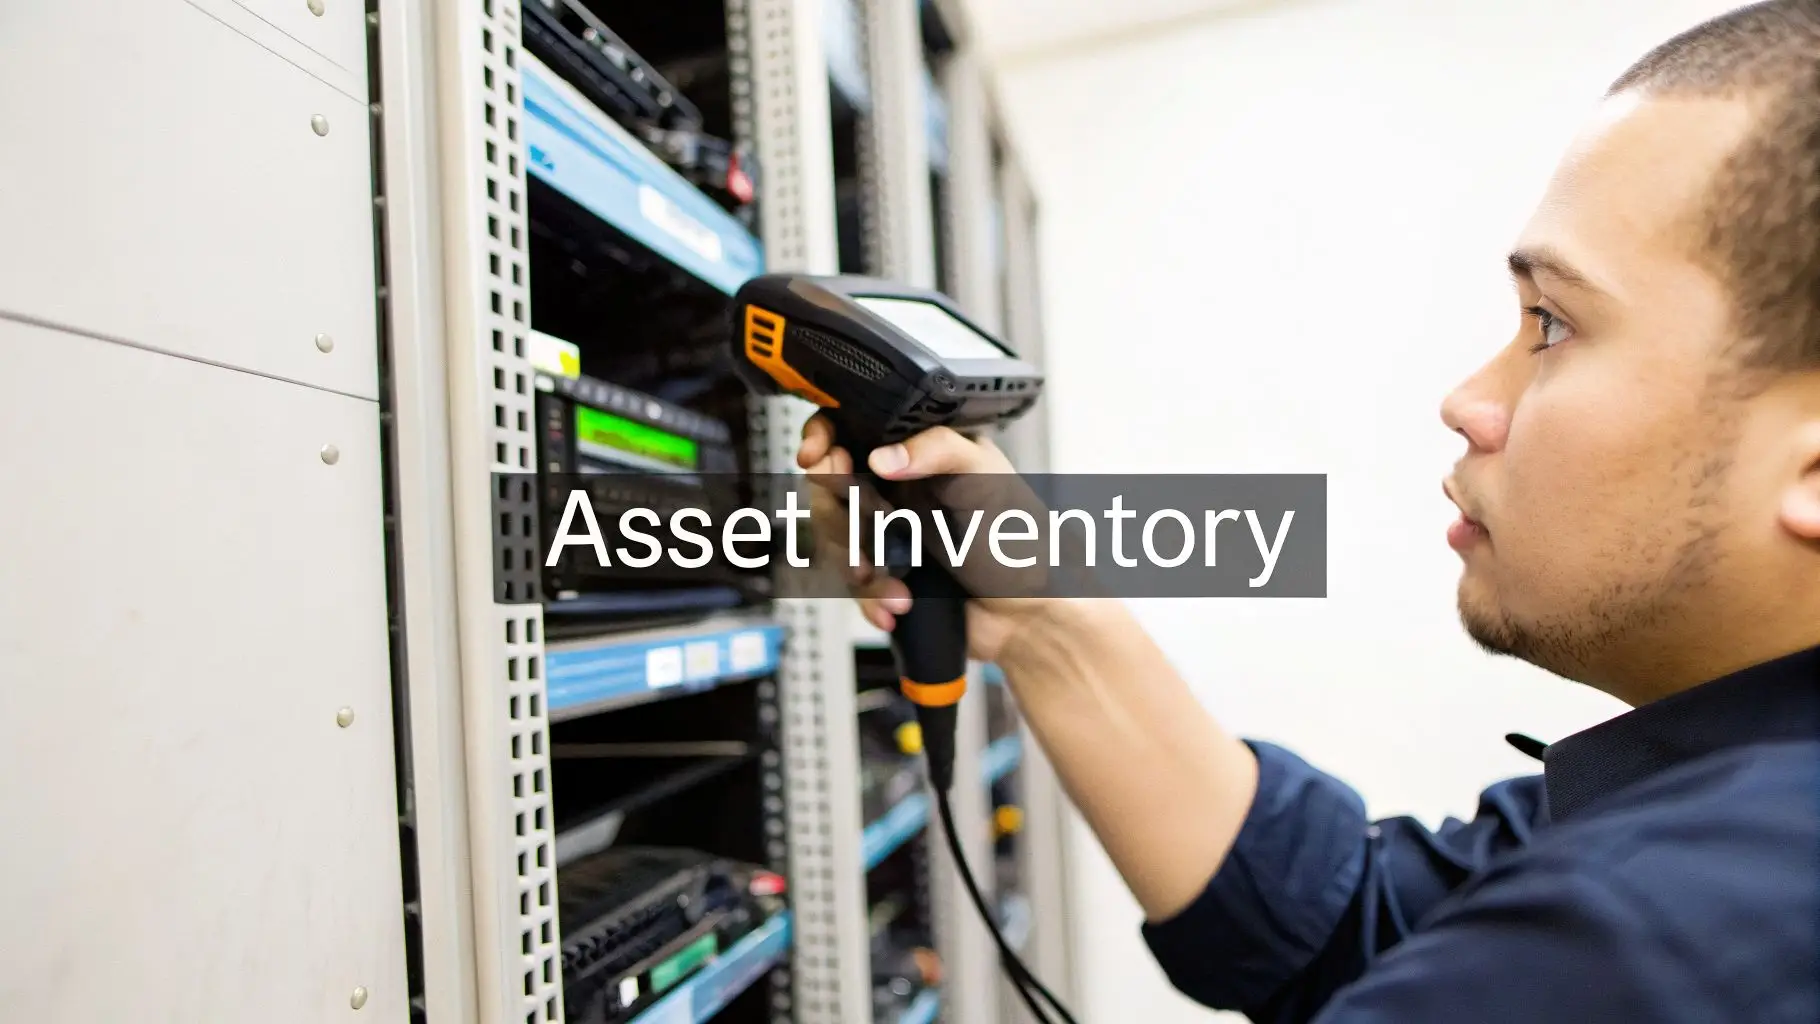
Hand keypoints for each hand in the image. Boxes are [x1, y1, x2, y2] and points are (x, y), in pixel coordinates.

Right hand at [795, 414, 1054, 663]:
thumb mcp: (986, 479)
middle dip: (841, 514)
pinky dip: (869, 599)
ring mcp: (888, 532)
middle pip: (831, 486)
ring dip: (859, 564)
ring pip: (836, 539)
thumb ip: (938, 450)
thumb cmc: (1023, 543)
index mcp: (920, 452)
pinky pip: (851, 585)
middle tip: (867, 529)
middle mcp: (898, 488)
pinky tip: (898, 604)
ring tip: (893, 581)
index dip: (825, 438)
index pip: (853, 428)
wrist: (1029, 617)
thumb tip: (883, 455)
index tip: (818, 457)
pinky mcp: (885, 573)